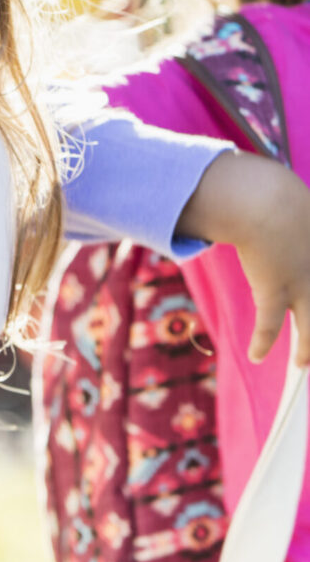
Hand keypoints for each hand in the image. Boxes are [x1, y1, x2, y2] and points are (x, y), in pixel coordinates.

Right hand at [177, 151, 309, 365]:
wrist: (264, 201)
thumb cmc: (280, 198)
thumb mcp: (303, 213)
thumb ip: (300, 225)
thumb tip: (305, 215)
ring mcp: (304, 287)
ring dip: (307, 350)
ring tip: (302, 363)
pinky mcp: (276, 292)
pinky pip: (271, 325)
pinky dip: (263, 342)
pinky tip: (257, 355)